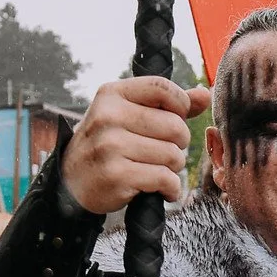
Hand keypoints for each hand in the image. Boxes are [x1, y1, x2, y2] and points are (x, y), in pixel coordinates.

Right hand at [63, 77, 212, 214]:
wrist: (71, 182)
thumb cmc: (107, 145)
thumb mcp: (128, 115)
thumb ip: (168, 104)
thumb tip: (204, 94)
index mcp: (112, 94)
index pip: (163, 88)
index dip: (180, 105)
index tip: (175, 119)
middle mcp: (108, 116)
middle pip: (175, 126)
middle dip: (178, 144)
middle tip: (161, 152)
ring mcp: (110, 146)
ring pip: (173, 155)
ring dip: (172, 168)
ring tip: (154, 169)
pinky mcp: (116, 175)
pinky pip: (165, 179)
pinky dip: (170, 188)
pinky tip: (160, 189)